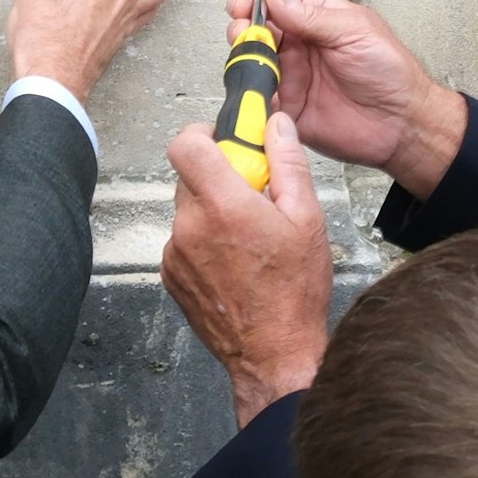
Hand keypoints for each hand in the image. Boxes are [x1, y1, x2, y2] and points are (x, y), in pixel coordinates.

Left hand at [164, 108, 334, 424]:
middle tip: (252, 196)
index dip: (203, 134)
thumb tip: (276, 124)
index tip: (225, 140)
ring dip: (211, 211)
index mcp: (223, 204)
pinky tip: (233, 262)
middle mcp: (189, 225)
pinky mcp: (170, 275)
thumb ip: (287, 163)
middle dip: (218, 177)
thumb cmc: (294, 291)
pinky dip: (203, 240)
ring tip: (247, 239)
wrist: (274, 353)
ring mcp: (175, 253)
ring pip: (187, 209)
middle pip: (188, 175)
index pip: (185, 144)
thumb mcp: (307, 218)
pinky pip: (182, 239)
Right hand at [246, 0, 464, 195]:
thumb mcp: (355, 31)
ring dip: (244, 58)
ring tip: (251, 59)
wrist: (402, 123)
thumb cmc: (391, 73)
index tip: (243, 3)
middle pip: (257, 28)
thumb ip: (312, 15)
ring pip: (252, 62)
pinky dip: (251, 94)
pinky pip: (259, 99)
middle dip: (243, 26)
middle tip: (245, 32)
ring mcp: (292, 76)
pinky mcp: (288, 108)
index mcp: (318, 18)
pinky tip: (258, 88)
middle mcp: (301, 46)